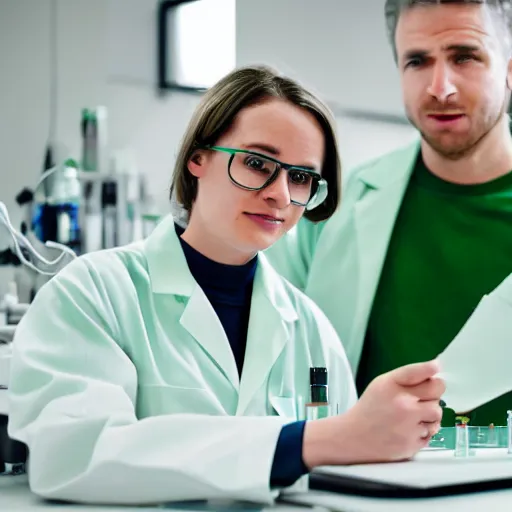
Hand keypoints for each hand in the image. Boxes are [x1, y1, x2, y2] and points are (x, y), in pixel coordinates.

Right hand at [302, 359, 444, 467]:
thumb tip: (435, 368)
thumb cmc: (370, 408)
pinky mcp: (413, 444)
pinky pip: (432, 432)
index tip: (435, 367)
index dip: (431, 370)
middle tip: (421, 397)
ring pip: (437, 413)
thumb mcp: (382, 384)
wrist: (355, 437)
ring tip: (413, 416)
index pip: (420, 372)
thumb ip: (407, 376)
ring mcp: (410, 426)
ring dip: (430, 414)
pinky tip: (409, 429)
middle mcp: (403, 404)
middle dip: (433, 393)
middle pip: (437, 392)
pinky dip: (424, 430)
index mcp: (392, 386)